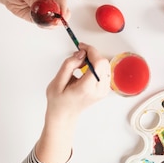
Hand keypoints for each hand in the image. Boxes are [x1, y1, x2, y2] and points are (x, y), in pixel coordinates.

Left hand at [0, 0, 68, 23]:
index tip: (62, 15)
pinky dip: (45, 26)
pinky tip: (41, 24)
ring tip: (46, 24)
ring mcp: (45, 10)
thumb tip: (39, 5)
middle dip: (61, 18)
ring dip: (53, 23)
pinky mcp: (38, 17)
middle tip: (56, 22)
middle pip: (62, 11)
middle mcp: (50, 1)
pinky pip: (45, 23)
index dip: (63, 7)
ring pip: (55, 19)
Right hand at [36, 43, 109, 162]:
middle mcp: (99, 90)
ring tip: (80, 64)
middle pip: (104, 63)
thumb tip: (81, 53)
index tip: (82, 47)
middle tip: (79, 54)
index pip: (98, 63)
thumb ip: (69, 65)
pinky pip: (105, 72)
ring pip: (106, 66)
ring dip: (94, 60)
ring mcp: (103, 91)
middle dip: (92, 54)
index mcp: (87, 88)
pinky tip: (85, 70)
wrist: (64, 115)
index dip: (91, 51)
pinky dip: (96, 66)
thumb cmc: (58, 102)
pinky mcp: (104, 90)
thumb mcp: (57, 82)